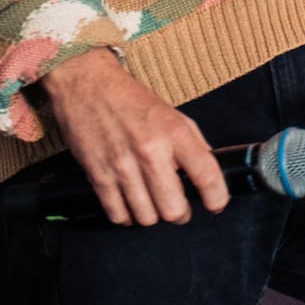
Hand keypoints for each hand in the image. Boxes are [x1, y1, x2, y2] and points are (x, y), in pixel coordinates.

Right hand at [38, 48, 228, 225]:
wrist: (87, 86)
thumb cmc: (131, 100)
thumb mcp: (173, 115)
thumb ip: (193, 144)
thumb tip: (207, 171)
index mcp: (175, 133)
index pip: (206, 175)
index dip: (217, 198)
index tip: (216, 205)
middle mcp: (150, 152)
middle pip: (173, 209)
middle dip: (181, 214)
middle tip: (180, 207)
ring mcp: (122, 167)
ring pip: (146, 218)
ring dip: (153, 216)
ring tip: (154, 203)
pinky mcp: (98, 176)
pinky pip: (118, 215)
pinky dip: (127, 215)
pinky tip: (131, 203)